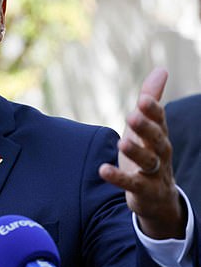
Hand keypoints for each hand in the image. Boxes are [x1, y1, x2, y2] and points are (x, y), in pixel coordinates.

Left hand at [99, 67, 184, 238]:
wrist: (158, 197)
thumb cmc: (149, 153)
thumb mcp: (147, 127)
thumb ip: (152, 100)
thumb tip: (162, 69)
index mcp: (159, 135)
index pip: (159, 121)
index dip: (152, 111)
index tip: (143, 99)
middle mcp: (160, 153)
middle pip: (157, 139)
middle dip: (146, 128)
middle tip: (132, 116)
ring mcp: (154, 173)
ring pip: (148, 161)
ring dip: (135, 151)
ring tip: (121, 142)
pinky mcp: (143, 190)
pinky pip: (131, 184)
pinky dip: (118, 177)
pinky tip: (103, 170)